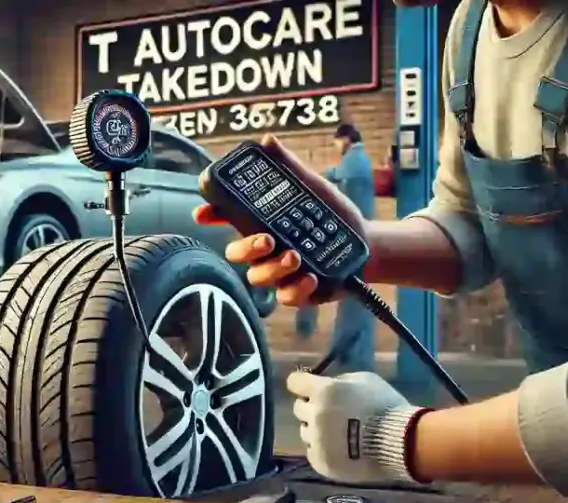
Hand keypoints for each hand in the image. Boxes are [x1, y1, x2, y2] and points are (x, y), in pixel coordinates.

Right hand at [195, 134, 369, 306]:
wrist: (364, 245)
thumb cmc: (332, 216)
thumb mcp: (313, 188)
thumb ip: (290, 167)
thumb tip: (268, 140)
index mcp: (262, 222)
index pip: (227, 218)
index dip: (211, 216)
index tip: (203, 213)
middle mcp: (264, 249)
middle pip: (236, 253)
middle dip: (246, 247)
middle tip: (267, 239)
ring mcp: (278, 273)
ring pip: (258, 277)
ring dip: (275, 267)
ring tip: (296, 256)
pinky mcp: (296, 292)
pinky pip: (285, 296)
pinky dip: (296, 288)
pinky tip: (311, 276)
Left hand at [287, 371, 429, 484]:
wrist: (401, 443)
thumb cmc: (386, 407)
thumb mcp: (366, 380)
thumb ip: (341, 380)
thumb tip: (328, 384)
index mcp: (323, 391)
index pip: (295, 382)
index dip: (301, 383)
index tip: (308, 387)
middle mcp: (314, 415)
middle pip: (299, 408)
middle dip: (312, 408)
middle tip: (331, 413)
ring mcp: (316, 440)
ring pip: (305, 431)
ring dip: (317, 430)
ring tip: (339, 435)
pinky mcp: (321, 462)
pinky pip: (313, 452)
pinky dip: (323, 450)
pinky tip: (340, 449)